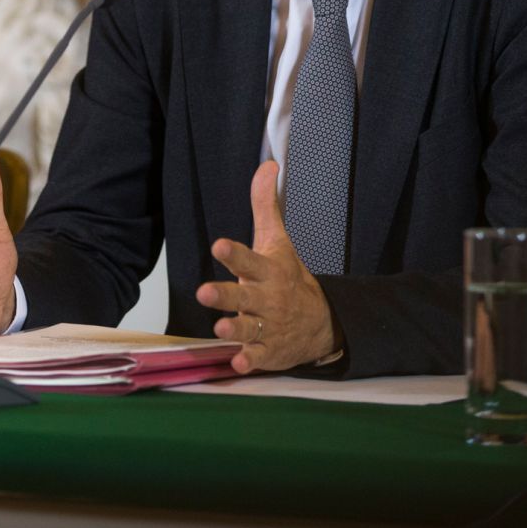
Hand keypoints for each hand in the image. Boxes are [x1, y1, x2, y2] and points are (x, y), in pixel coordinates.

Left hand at [196, 160, 339, 372]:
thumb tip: (266, 165)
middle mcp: (267, 298)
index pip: (249, 259)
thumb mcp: (277, 241)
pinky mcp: (269, 350)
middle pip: (244, 296)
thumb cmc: (289, 277)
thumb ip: (265, 206)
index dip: (233, 254)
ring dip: (235, 329)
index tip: (218, 246)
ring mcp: (269, 326)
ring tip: (220, 328)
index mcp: (268, 271)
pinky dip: (249, 360)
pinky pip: (259, 357)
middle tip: (204, 292)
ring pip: (249, 328)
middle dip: (226, 296)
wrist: (322, 321)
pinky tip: (237, 363)